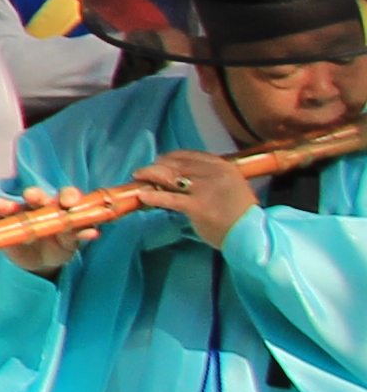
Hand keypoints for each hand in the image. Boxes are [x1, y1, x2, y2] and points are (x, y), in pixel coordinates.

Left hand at [139, 149, 254, 249]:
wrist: (252, 235)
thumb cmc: (239, 214)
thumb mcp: (230, 187)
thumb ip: (211, 179)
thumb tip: (185, 177)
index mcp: (223, 166)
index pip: (190, 155)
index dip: (171, 157)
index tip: (160, 160)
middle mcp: (214, 173)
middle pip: (176, 165)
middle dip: (157, 166)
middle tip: (144, 171)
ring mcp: (205, 189)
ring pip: (170, 177)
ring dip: (150, 175)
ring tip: (138, 177)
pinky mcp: (198, 206)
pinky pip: (170, 199)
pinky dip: (154, 196)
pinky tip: (142, 195)